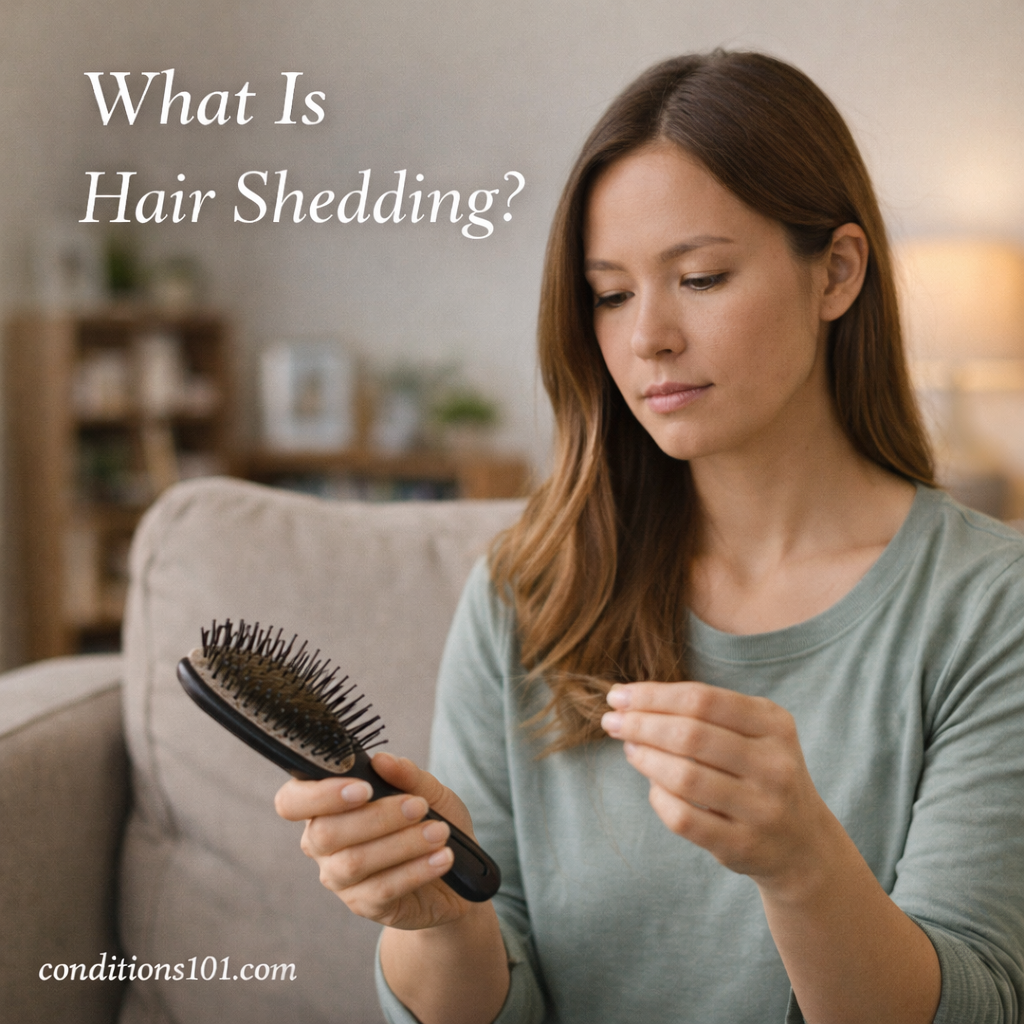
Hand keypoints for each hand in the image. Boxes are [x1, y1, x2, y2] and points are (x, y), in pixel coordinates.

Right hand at [274, 751, 478, 929]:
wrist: (453, 873)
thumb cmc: (430, 822)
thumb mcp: (428, 792)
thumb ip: (406, 776)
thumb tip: (382, 760)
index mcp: (325, 807)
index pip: (292, 801)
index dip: (319, 795)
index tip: (363, 787)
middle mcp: (321, 845)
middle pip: (325, 833)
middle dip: (377, 817)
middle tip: (419, 806)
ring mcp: (339, 879)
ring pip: (353, 863)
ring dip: (401, 844)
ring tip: (439, 832)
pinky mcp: (363, 905)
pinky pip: (382, 889)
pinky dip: (416, 870)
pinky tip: (442, 858)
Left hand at [601, 682, 833, 896]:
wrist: (802, 844)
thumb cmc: (760, 771)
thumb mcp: (754, 731)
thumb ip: (705, 710)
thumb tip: (632, 700)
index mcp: (774, 725)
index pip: (702, 699)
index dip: (652, 696)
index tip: (618, 696)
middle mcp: (774, 765)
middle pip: (690, 735)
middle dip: (640, 724)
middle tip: (611, 722)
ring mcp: (761, 809)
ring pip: (684, 777)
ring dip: (644, 759)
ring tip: (628, 748)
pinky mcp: (742, 846)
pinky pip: (683, 818)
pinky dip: (658, 798)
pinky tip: (653, 786)